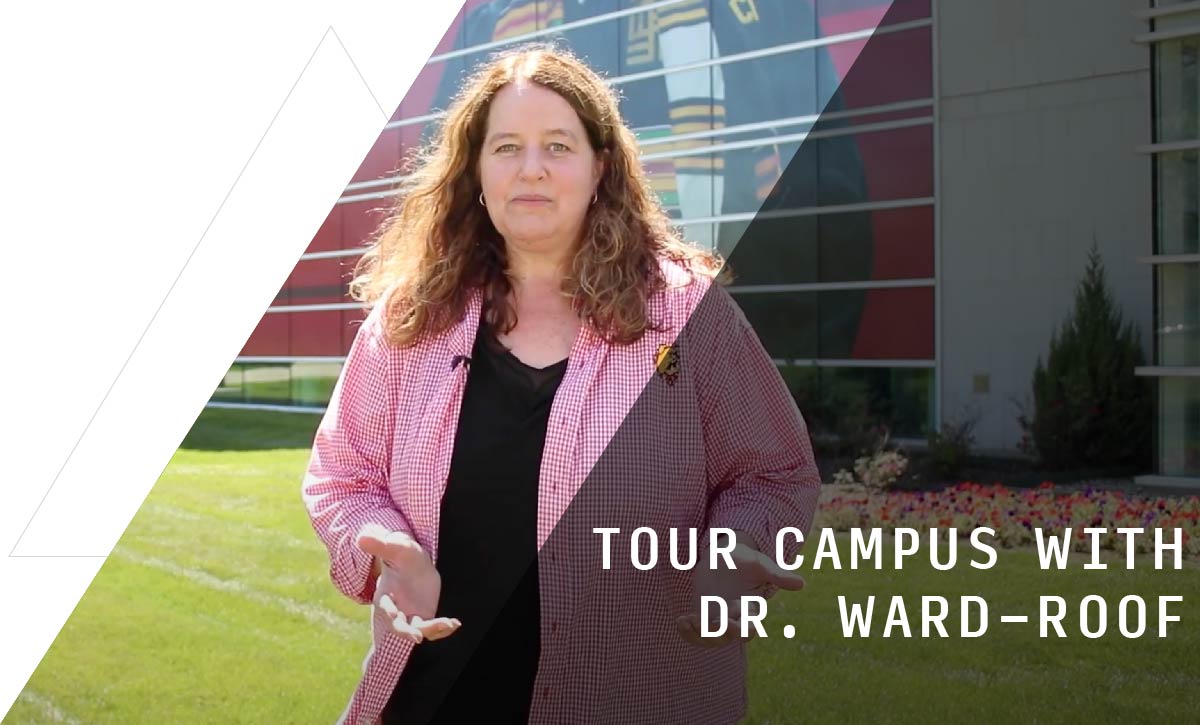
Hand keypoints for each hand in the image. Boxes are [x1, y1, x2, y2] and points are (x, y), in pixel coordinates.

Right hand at [356, 523, 461, 644]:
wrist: (414, 563)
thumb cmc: (401, 553)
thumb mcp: (393, 547)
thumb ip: (379, 545)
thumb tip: (362, 538)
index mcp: (385, 595)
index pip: (385, 606)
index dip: (389, 611)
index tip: (395, 614)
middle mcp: (397, 610)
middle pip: (399, 627)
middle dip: (406, 632)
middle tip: (418, 636)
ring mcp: (411, 615)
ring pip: (419, 630)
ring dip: (432, 630)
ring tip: (449, 624)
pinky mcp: (425, 617)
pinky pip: (432, 628)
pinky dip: (443, 629)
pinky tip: (455, 623)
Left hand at [676, 532, 804, 646]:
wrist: (724, 555)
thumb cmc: (745, 559)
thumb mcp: (760, 564)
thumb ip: (778, 575)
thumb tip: (802, 583)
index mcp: (750, 610)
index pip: (748, 630)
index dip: (740, 627)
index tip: (729, 613)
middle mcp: (734, 619)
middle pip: (729, 639)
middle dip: (718, 634)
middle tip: (705, 621)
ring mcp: (717, 619)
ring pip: (710, 640)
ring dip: (697, 635)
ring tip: (686, 620)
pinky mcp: (702, 615)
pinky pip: (695, 634)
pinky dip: (687, 633)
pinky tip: (680, 620)